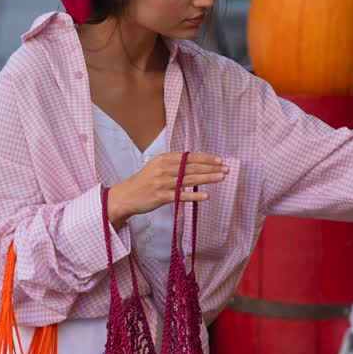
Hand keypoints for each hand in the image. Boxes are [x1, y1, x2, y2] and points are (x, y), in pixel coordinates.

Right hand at [107, 153, 228, 228]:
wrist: (125, 196)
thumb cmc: (144, 182)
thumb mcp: (157, 167)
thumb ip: (174, 165)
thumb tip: (195, 163)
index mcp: (164, 159)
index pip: (189, 157)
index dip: (206, 158)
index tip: (220, 160)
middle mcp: (163, 169)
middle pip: (191, 167)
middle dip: (211, 168)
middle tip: (227, 169)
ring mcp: (162, 183)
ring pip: (189, 180)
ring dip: (207, 179)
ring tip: (222, 177)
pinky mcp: (160, 196)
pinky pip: (181, 196)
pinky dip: (194, 196)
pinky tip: (207, 196)